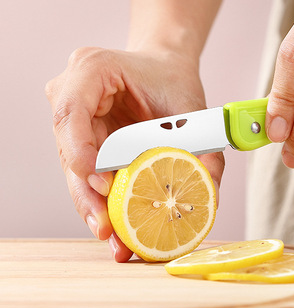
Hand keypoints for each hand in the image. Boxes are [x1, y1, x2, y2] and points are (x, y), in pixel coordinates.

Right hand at [45, 47, 224, 260]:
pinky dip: (102, 198)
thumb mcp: (192, 109)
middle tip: (108, 230)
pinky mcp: (82, 138)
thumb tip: (210, 194)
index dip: (81, 152)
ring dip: (94, 204)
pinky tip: (118, 226)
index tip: (104, 186)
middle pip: (68, 149)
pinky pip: (87, 171)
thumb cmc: (174, 82)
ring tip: (115, 239)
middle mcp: (72, 92)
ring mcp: (74, 117)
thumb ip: (204, 149)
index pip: (71, 113)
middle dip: (87, 193)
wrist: (164, 70)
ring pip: (74, 168)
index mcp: (91, 68)